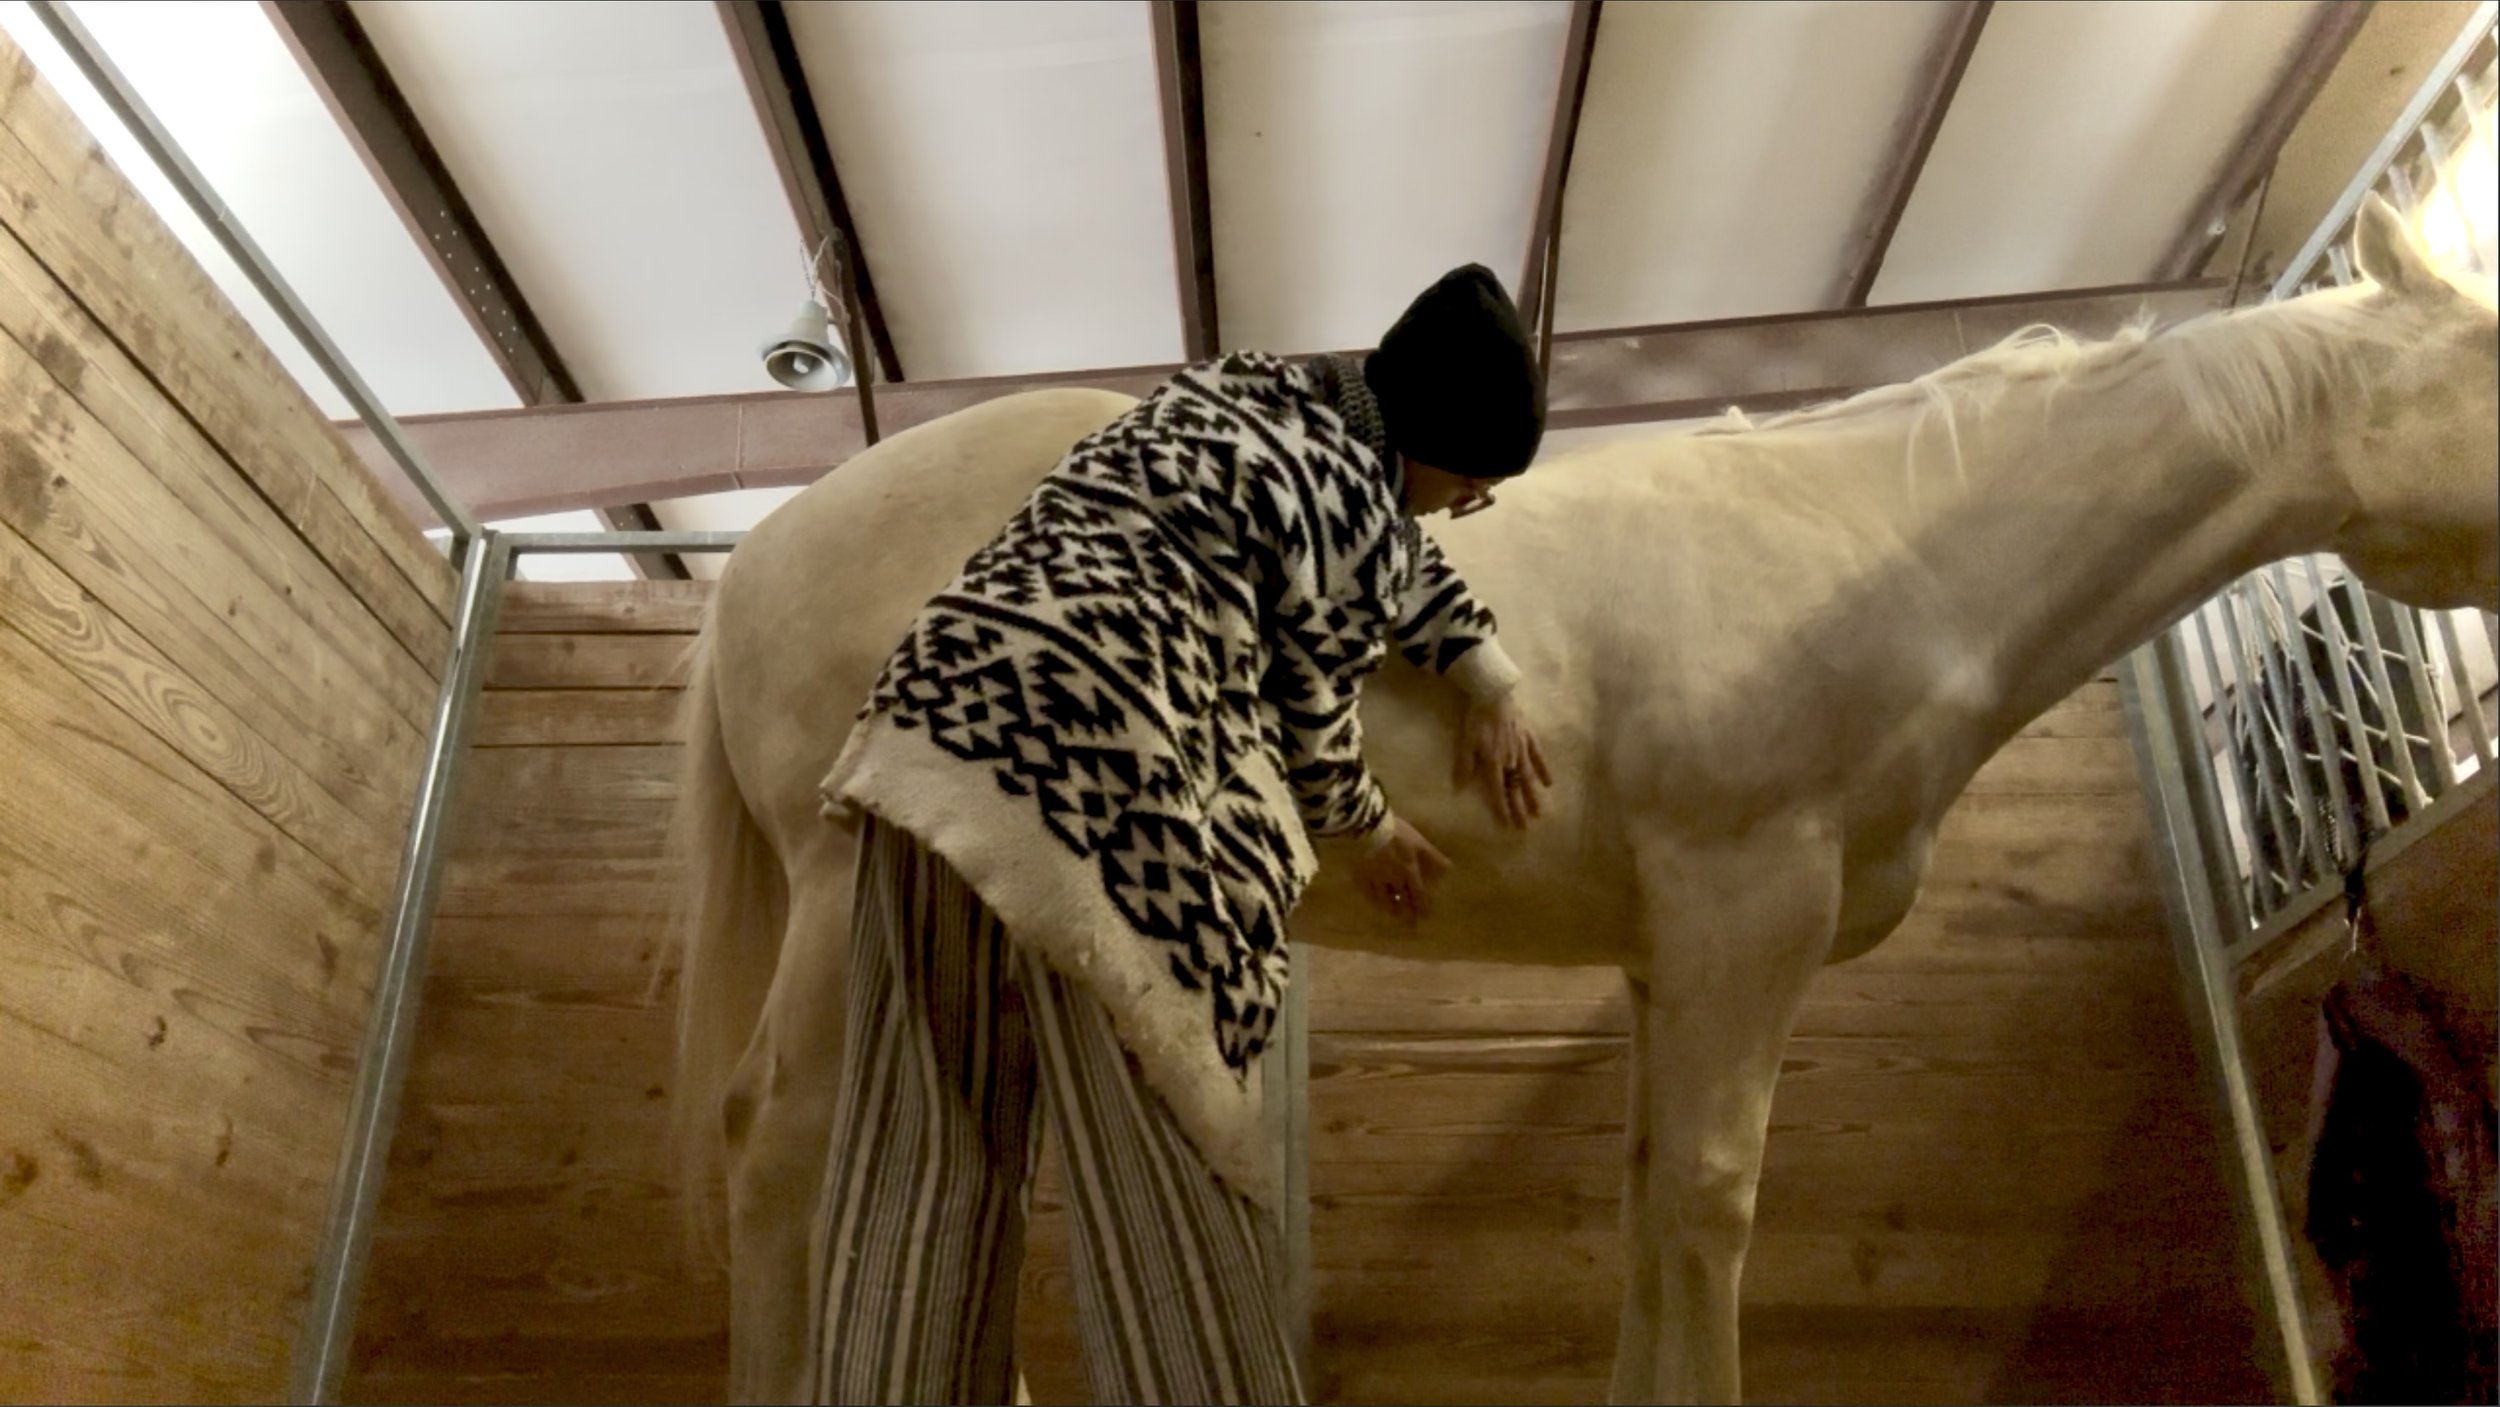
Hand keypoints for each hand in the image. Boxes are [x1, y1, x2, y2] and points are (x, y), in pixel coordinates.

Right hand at [1352, 817, 1450, 927]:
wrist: (1366, 829)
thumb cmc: (1396, 833)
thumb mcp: (1418, 842)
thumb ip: (1432, 856)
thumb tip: (1449, 869)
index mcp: (1408, 871)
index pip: (1418, 893)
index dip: (1422, 905)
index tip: (1425, 917)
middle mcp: (1393, 880)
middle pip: (1401, 900)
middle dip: (1406, 913)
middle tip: (1410, 925)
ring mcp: (1375, 879)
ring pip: (1383, 898)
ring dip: (1389, 908)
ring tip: (1392, 915)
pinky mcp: (1360, 875)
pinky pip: (1366, 891)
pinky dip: (1371, 899)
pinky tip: (1373, 902)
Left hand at [1456, 694, 1553, 828]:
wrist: (1495, 694)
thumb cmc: (1477, 719)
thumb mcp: (1466, 742)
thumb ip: (1464, 765)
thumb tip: (1459, 788)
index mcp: (1493, 763)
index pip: (1498, 791)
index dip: (1502, 808)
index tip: (1507, 825)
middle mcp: (1510, 761)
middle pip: (1516, 789)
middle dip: (1520, 809)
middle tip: (1525, 827)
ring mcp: (1523, 751)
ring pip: (1529, 778)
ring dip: (1533, 796)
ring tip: (1539, 813)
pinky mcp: (1530, 739)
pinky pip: (1539, 758)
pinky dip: (1544, 771)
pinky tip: (1548, 783)